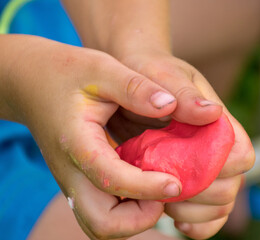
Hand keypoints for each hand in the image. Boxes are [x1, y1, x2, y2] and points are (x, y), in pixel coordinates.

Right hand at [2, 35, 182, 238]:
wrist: (33, 82)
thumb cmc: (67, 73)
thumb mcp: (102, 69)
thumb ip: (135, 88)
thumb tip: (170, 105)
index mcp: (77, 143)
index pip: (110, 180)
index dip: (146, 188)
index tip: (176, 183)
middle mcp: (71, 172)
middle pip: (101, 224)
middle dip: (140, 218)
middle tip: (165, 190)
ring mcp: (73, 180)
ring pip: (101, 225)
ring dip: (134, 218)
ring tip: (157, 189)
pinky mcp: (80, 180)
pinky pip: (102, 210)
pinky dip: (127, 208)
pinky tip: (145, 182)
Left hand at [116, 52, 254, 239]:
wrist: (132, 83)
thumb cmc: (151, 73)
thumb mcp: (165, 75)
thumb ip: (186, 95)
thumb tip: (213, 113)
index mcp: (219, 123)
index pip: (241, 155)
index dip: (221, 169)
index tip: (187, 168)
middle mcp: (218, 148)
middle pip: (231, 186)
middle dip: (203, 196)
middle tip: (170, 193)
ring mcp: (206, 167)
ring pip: (220, 204)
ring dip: (197, 213)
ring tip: (168, 208)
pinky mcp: (192, 181)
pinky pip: (207, 214)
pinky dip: (198, 224)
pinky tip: (178, 221)